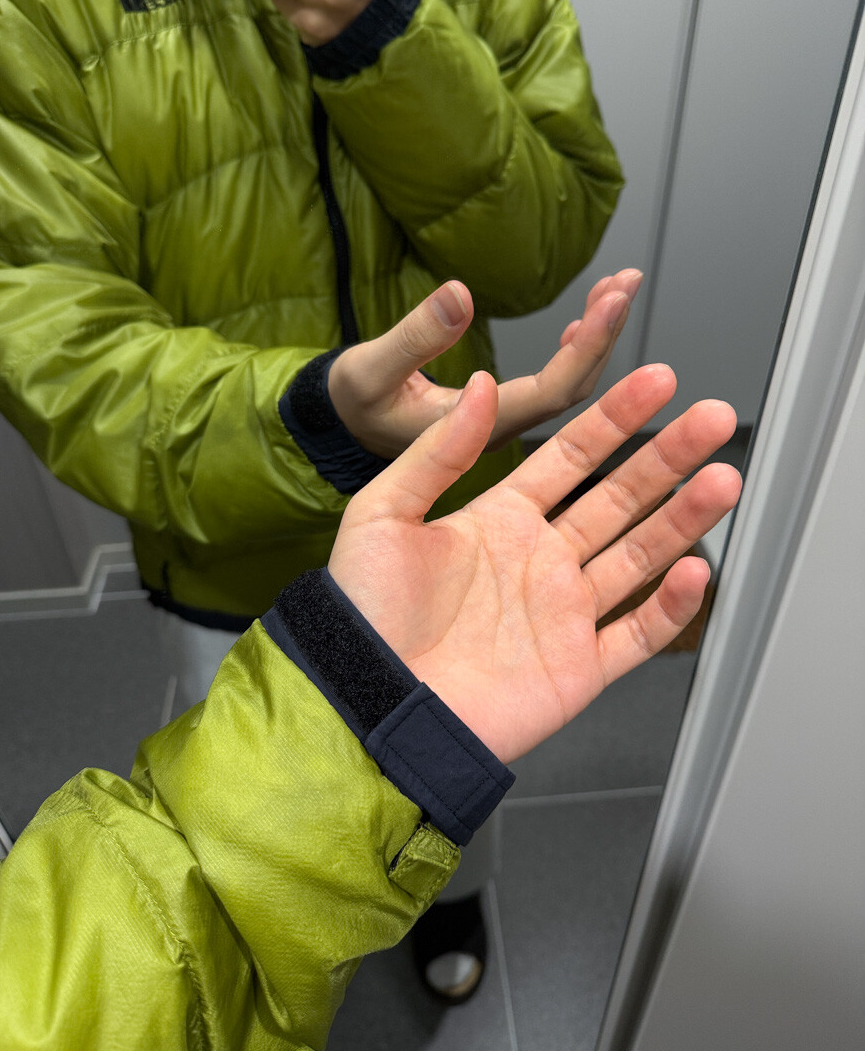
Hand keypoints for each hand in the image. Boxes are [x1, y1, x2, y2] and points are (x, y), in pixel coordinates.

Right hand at [328, 269, 643, 458]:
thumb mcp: (369, 370)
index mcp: (478, 430)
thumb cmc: (353, 405)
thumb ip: (413, 338)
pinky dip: (575, 347)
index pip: (552, 391)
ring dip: (597, 336)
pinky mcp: (500, 409)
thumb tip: (460, 294)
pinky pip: (552, 383)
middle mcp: (501, 429)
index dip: (588, 347)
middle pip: (573, 388)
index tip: (612, 300)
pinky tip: (586, 320)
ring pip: (567, 384)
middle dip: (605, 333)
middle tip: (627, 281)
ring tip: (617, 287)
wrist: (343, 430)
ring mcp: (504, 421)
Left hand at [329, 364, 741, 763]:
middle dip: (667, 457)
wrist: (367, 705)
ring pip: (640, 556)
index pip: (570, 458)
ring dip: (684, 519)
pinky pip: (636, 633)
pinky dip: (670, 607)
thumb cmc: (363, 614)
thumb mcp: (384, 514)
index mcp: (499, 520)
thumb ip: (438, 452)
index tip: (654, 381)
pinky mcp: (576, 669)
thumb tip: (482, 386)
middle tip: (711, 418)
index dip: (614, 419)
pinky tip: (697, 571)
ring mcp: (562, 614)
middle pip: (619, 499)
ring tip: (723, 479)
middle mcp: (539, 561)